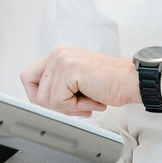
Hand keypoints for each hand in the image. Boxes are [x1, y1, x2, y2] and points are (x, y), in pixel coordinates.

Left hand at [21, 46, 140, 116]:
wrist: (133, 81)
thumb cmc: (111, 83)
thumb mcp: (77, 83)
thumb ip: (57, 87)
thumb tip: (39, 104)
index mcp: (58, 55)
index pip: (28, 79)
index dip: (38, 97)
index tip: (57, 105)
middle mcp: (58, 54)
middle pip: (34, 92)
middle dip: (55, 107)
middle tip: (77, 106)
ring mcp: (62, 60)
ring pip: (46, 100)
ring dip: (70, 109)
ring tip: (89, 100)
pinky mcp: (69, 70)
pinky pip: (59, 101)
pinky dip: (77, 108)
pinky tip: (94, 99)